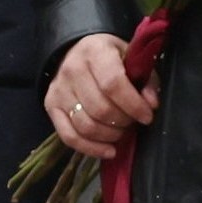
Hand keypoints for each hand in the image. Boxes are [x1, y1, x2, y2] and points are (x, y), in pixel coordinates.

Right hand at [46, 31, 157, 157]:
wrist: (78, 52)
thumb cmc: (111, 58)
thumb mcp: (133, 59)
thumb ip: (147, 81)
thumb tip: (151, 104)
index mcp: (96, 52)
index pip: (113, 84)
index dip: (133, 105)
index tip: (147, 116)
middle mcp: (72, 69)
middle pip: (100, 109)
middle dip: (123, 122)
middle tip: (133, 122)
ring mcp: (58, 89)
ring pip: (85, 125)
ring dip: (109, 136)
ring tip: (121, 132)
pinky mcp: (50, 105)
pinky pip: (69, 136)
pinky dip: (91, 149)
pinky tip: (108, 150)